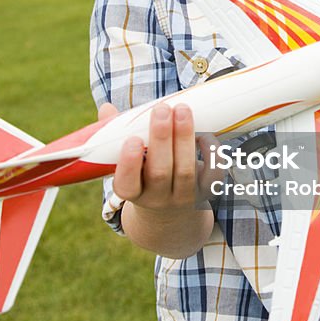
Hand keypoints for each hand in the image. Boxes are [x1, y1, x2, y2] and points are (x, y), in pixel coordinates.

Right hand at [98, 102, 220, 209]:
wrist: (170, 211)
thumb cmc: (143, 174)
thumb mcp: (126, 161)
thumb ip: (115, 136)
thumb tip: (106, 109)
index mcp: (132, 192)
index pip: (127, 184)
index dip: (129, 163)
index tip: (133, 139)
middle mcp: (157, 199)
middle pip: (159, 173)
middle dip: (161, 139)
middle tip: (161, 109)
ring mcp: (183, 197)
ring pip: (186, 171)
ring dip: (185, 137)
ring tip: (182, 109)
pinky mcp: (206, 192)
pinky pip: (213, 174)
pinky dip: (211, 152)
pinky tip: (205, 132)